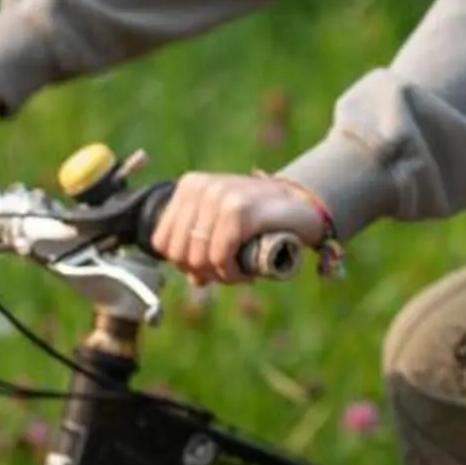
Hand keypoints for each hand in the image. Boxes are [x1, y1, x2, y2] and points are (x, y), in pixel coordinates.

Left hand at [148, 171, 327, 285]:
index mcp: (190, 186)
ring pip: (198, 258)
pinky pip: (220, 256)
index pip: (161, 241)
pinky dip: (232, 273)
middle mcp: (201, 187)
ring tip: (237, 273)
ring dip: (219, 276)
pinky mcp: (239, 209)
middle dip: (201, 272)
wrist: (304, 205)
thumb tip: (193, 278)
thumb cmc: (263, 217)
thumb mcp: (224, 225)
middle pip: (178, 253)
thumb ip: (202, 245)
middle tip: (225, 273)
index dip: (182, 264)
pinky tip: (246, 274)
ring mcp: (219, 196)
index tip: (208, 268)